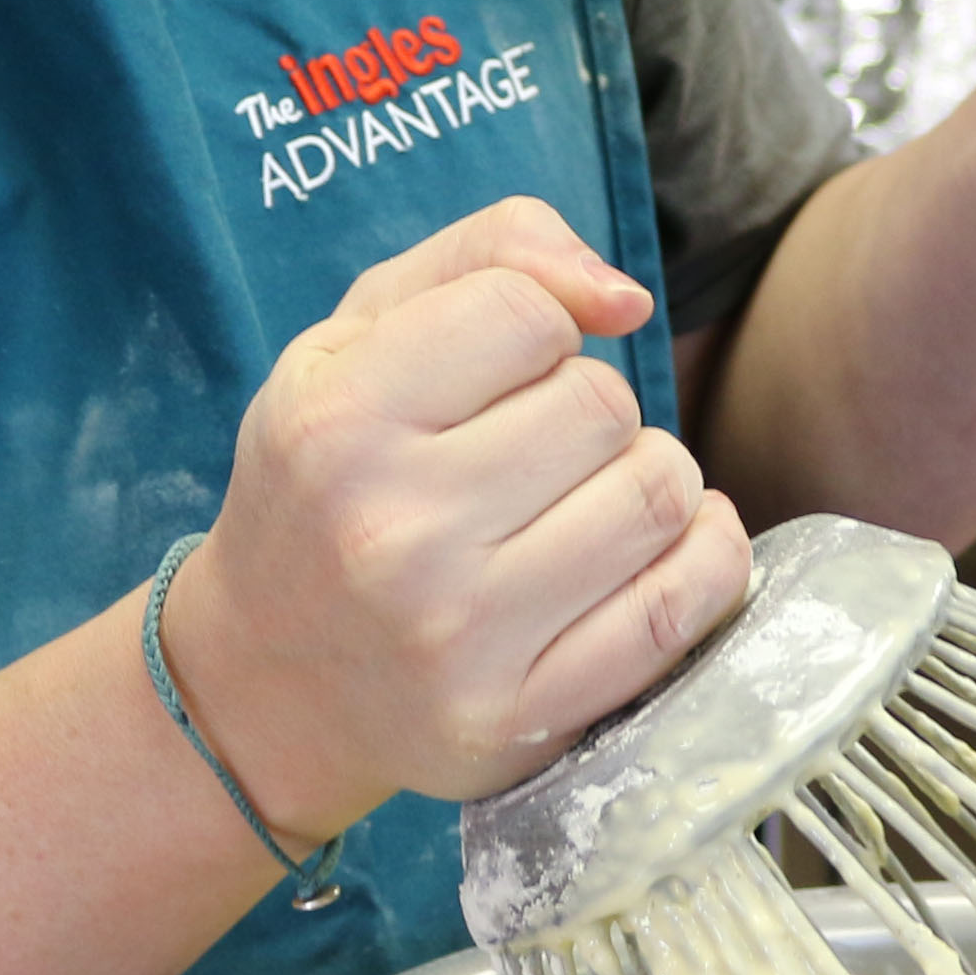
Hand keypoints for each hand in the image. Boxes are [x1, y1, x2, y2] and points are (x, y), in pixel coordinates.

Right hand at [158, 199, 751, 836]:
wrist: (270, 677)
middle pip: (603, 405)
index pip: (528, 313)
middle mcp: (393, 533)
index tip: (499, 369)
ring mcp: (462, 637)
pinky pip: (681, 609)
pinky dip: (705, 556)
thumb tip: (625, 298)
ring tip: (591, 494)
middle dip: (590, 407)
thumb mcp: (355, 338)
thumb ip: (488, 255)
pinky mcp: (521, 719)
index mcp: (338, 423)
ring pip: (658, 497)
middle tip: (540, 445)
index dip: (535, 326)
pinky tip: (665, 543)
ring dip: (649, 477)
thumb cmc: (328, 480)